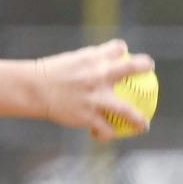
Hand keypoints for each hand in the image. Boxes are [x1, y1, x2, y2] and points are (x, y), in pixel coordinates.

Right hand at [34, 39, 154, 140]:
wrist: (33, 89)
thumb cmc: (50, 74)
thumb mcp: (71, 61)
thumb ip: (89, 61)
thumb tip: (103, 61)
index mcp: (92, 59)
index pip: (116, 49)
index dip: (124, 50)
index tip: (127, 54)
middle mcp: (97, 75)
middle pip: (130, 68)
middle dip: (143, 66)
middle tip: (149, 69)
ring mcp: (95, 97)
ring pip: (126, 111)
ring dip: (138, 120)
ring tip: (143, 125)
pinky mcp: (88, 116)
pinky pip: (105, 128)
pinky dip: (106, 132)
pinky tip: (103, 134)